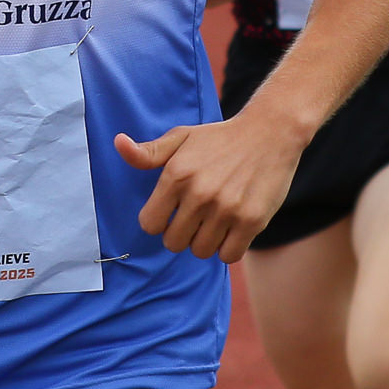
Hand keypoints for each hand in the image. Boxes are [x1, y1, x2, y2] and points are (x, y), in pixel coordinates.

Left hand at [115, 114, 294, 265]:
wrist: (270, 132)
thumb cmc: (219, 138)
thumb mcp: (181, 138)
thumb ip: (148, 152)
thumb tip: (118, 144)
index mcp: (177, 175)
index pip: (150, 224)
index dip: (159, 221)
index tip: (172, 212)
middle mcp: (200, 194)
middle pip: (174, 243)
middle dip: (181, 233)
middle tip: (195, 217)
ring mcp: (227, 209)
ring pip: (201, 251)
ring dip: (205, 241)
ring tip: (214, 221)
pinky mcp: (252, 220)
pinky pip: (228, 255)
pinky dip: (228, 247)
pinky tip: (231, 229)